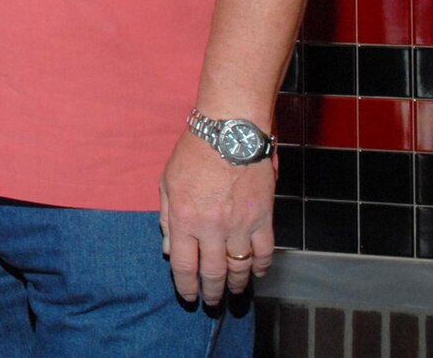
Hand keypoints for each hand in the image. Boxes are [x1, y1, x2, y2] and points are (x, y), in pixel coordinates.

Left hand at [159, 130, 274, 305]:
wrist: (230, 131)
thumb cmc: (194, 152)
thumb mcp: (167, 181)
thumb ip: (167, 217)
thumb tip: (169, 249)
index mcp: (184, 219)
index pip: (184, 265)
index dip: (186, 286)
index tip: (188, 296)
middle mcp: (211, 227)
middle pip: (212, 272)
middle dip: (212, 292)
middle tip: (212, 302)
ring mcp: (239, 225)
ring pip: (239, 267)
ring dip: (237, 285)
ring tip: (233, 293)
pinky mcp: (263, 218)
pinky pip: (265, 251)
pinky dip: (262, 266)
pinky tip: (257, 272)